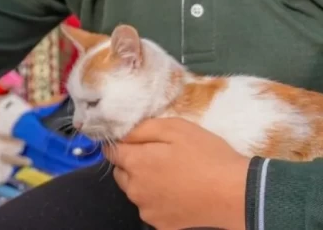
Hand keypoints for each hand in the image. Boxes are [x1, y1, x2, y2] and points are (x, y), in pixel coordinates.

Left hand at [106, 118, 248, 229]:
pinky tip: (179, 193)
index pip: (111, 151)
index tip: (137, 141)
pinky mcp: (162, 226)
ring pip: (136, 192)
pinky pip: (151, 208)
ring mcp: (148, 211)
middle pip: (121, 173)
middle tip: (160, 157)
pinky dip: (159, 200)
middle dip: (132, 163)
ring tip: (173, 176)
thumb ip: (141, 129)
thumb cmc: (207, 156)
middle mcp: (135, 190)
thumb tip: (120, 134)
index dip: (122, 144)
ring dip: (145, 183)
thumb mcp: (175, 128)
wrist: (239, 195)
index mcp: (135, 163)